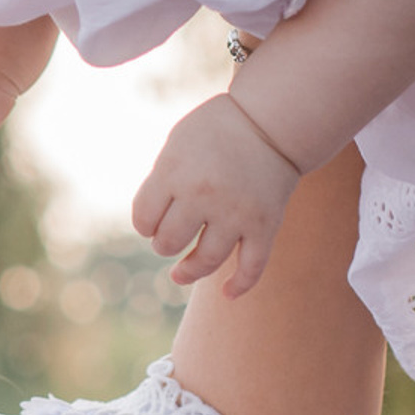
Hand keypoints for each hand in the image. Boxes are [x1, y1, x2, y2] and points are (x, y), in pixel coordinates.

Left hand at [133, 95, 302, 297]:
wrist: (270, 121)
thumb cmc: (215, 132)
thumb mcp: (176, 145)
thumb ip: (160, 181)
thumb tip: (149, 225)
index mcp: (173, 172)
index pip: (143, 220)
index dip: (145, 224)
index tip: (153, 219)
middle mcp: (202, 195)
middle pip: (168, 243)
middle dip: (165, 243)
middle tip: (171, 235)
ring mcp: (235, 213)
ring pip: (205, 261)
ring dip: (189, 270)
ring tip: (180, 273)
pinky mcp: (265, 225)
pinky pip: (252, 267)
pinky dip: (240, 285)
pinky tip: (227, 294)